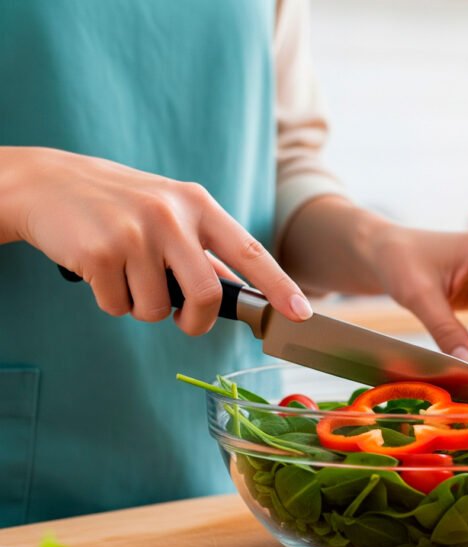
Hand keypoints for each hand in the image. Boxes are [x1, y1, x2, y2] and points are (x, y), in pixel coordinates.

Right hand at [0, 147, 311, 334]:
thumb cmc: (119, 203)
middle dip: (196, 321)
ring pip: (156, 309)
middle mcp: (171, 215)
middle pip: (206, 294)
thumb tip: (241, 290)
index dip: (279, 285)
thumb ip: (204, 248)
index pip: (250, 250)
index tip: (301, 313)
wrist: (47, 183)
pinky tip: (100, 271)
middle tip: (184, 321)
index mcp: (197, 204)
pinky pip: (117, 306)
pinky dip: (111, 302)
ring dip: (142, 308)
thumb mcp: (169, 211)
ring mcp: (135, 232)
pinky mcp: (99, 253)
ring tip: (126, 276)